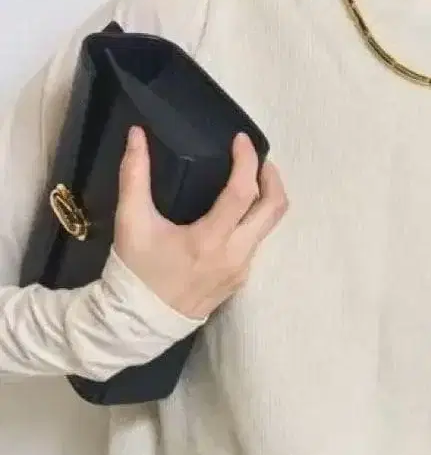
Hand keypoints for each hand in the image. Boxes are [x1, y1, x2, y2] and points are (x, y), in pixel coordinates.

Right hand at [113, 126, 287, 318]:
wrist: (143, 320)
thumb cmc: (137, 270)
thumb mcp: (131, 221)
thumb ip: (134, 175)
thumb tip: (137, 134)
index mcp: (210, 240)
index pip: (243, 193)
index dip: (246, 161)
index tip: (241, 140)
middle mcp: (235, 255)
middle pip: (274, 210)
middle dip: (272, 178)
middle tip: (259, 160)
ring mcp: (242, 269)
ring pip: (269, 228)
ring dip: (266, 200)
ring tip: (250, 180)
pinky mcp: (242, 279)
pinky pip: (256, 243)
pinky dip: (253, 221)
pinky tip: (236, 213)